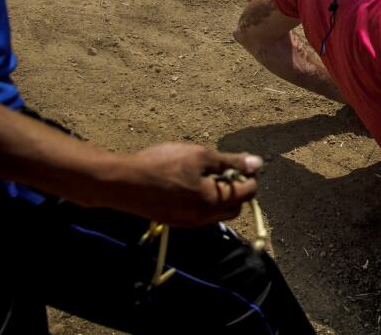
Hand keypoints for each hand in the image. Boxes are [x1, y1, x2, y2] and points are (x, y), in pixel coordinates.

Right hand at [106, 144, 262, 226]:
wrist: (122, 183)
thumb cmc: (163, 165)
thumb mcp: (201, 157)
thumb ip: (231, 162)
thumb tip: (257, 163)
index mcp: (214, 202)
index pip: (248, 192)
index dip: (248, 174)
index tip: (238, 161)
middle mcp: (204, 219)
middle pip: (234, 206)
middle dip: (236, 188)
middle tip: (222, 169)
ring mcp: (188, 223)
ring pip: (216, 212)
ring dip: (219, 195)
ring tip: (203, 174)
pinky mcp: (174, 221)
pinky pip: (200, 214)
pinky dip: (203, 200)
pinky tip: (188, 183)